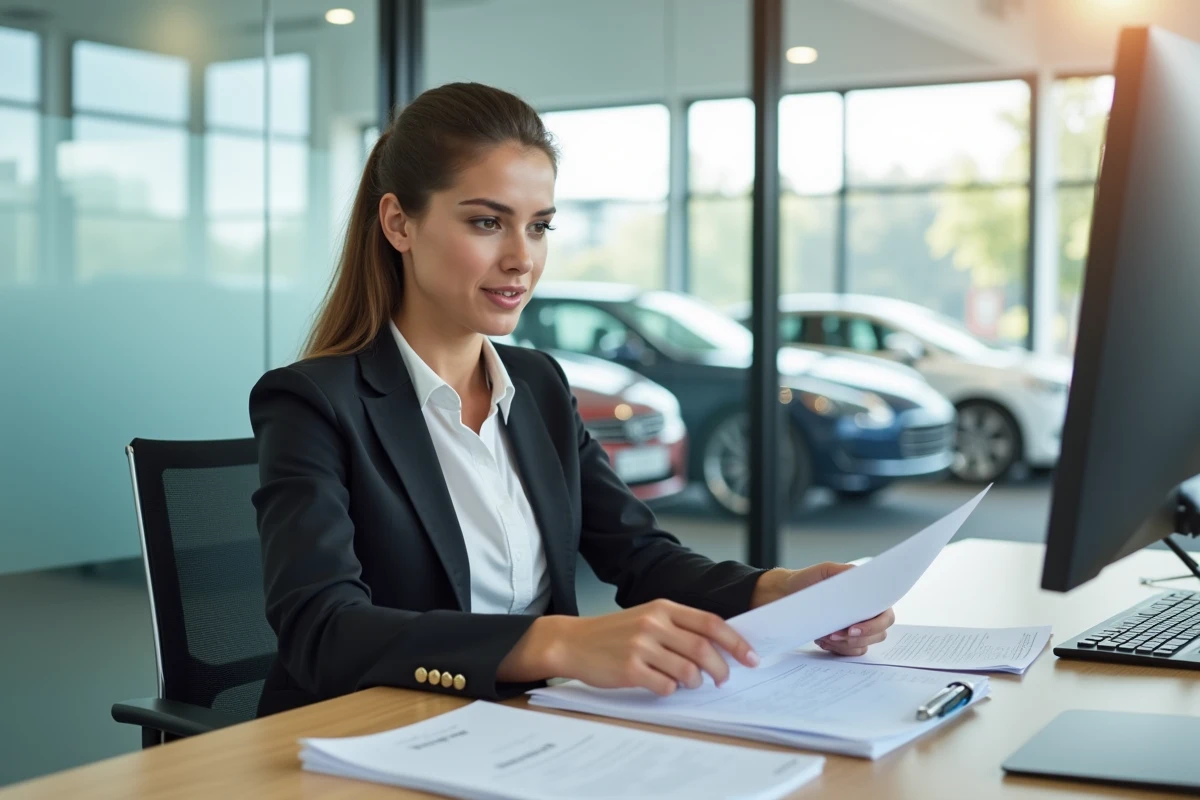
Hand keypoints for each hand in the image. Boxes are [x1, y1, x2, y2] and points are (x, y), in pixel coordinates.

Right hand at [503, 600, 759, 696]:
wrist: (573, 641)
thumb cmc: (614, 633)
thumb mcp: (647, 618)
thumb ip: (677, 627)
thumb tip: (718, 647)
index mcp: (663, 608)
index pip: (711, 623)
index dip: (736, 642)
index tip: (751, 658)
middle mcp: (654, 623)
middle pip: (703, 648)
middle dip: (722, 668)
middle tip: (724, 679)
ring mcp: (641, 646)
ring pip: (687, 670)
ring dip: (696, 681)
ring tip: (691, 683)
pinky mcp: (629, 669)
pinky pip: (664, 686)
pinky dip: (671, 690)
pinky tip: (663, 686)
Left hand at [751, 562, 895, 656]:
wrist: (785, 594)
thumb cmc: (807, 580)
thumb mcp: (825, 571)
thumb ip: (845, 573)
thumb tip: (862, 576)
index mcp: (867, 597)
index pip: (885, 615)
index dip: (874, 625)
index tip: (852, 628)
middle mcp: (865, 614)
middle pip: (879, 634)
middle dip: (858, 638)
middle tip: (834, 634)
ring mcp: (855, 629)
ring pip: (863, 646)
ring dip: (845, 645)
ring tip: (824, 636)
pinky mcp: (843, 641)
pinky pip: (850, 653)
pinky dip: (837, 650)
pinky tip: (822, 640)